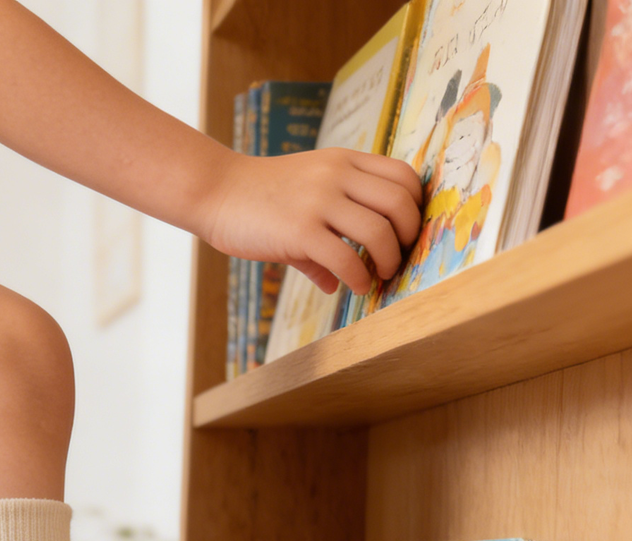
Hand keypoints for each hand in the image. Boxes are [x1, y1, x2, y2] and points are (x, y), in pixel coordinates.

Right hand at [199, 148, 422, 294]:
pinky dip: (359, 278)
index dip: (415, 206)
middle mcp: (337, 175)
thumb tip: (334, 282)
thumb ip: (327, 232)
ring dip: (389, 261)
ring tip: (382, 277)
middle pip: (399, 203)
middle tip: (399, 259)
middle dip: (408, 237)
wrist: (216, 192)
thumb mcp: (302, 198)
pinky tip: (356, 287)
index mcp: (343, 161)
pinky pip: (345, 258)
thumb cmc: (258, 199)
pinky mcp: (299, 231)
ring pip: (378, 232)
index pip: (403, 176)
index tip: (406, 232)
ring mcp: (318, 201)